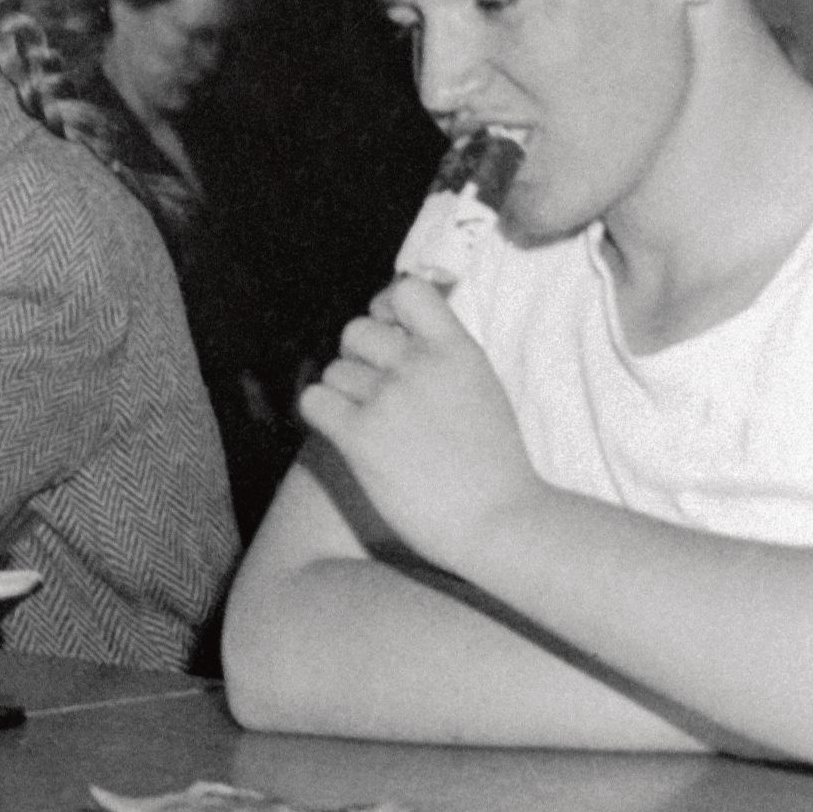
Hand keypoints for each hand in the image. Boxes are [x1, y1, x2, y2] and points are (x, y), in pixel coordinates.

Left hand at [295, 275, 545, 573]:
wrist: (499, 522)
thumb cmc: (493, 465)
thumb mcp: (482, 388)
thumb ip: (444, 356)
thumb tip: (398, 330)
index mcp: (458, 349)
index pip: (406, 289)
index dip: (387, 308)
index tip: (393, 335)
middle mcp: (420, 365)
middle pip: (356, 331)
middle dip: (360, 358)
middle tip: (377, 393)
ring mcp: (388, 399)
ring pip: (334, 370)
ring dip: (344, 394)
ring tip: (372, 425)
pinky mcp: (359, 436)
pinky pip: (313, 401)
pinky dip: (322, 413)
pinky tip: (343, 433)